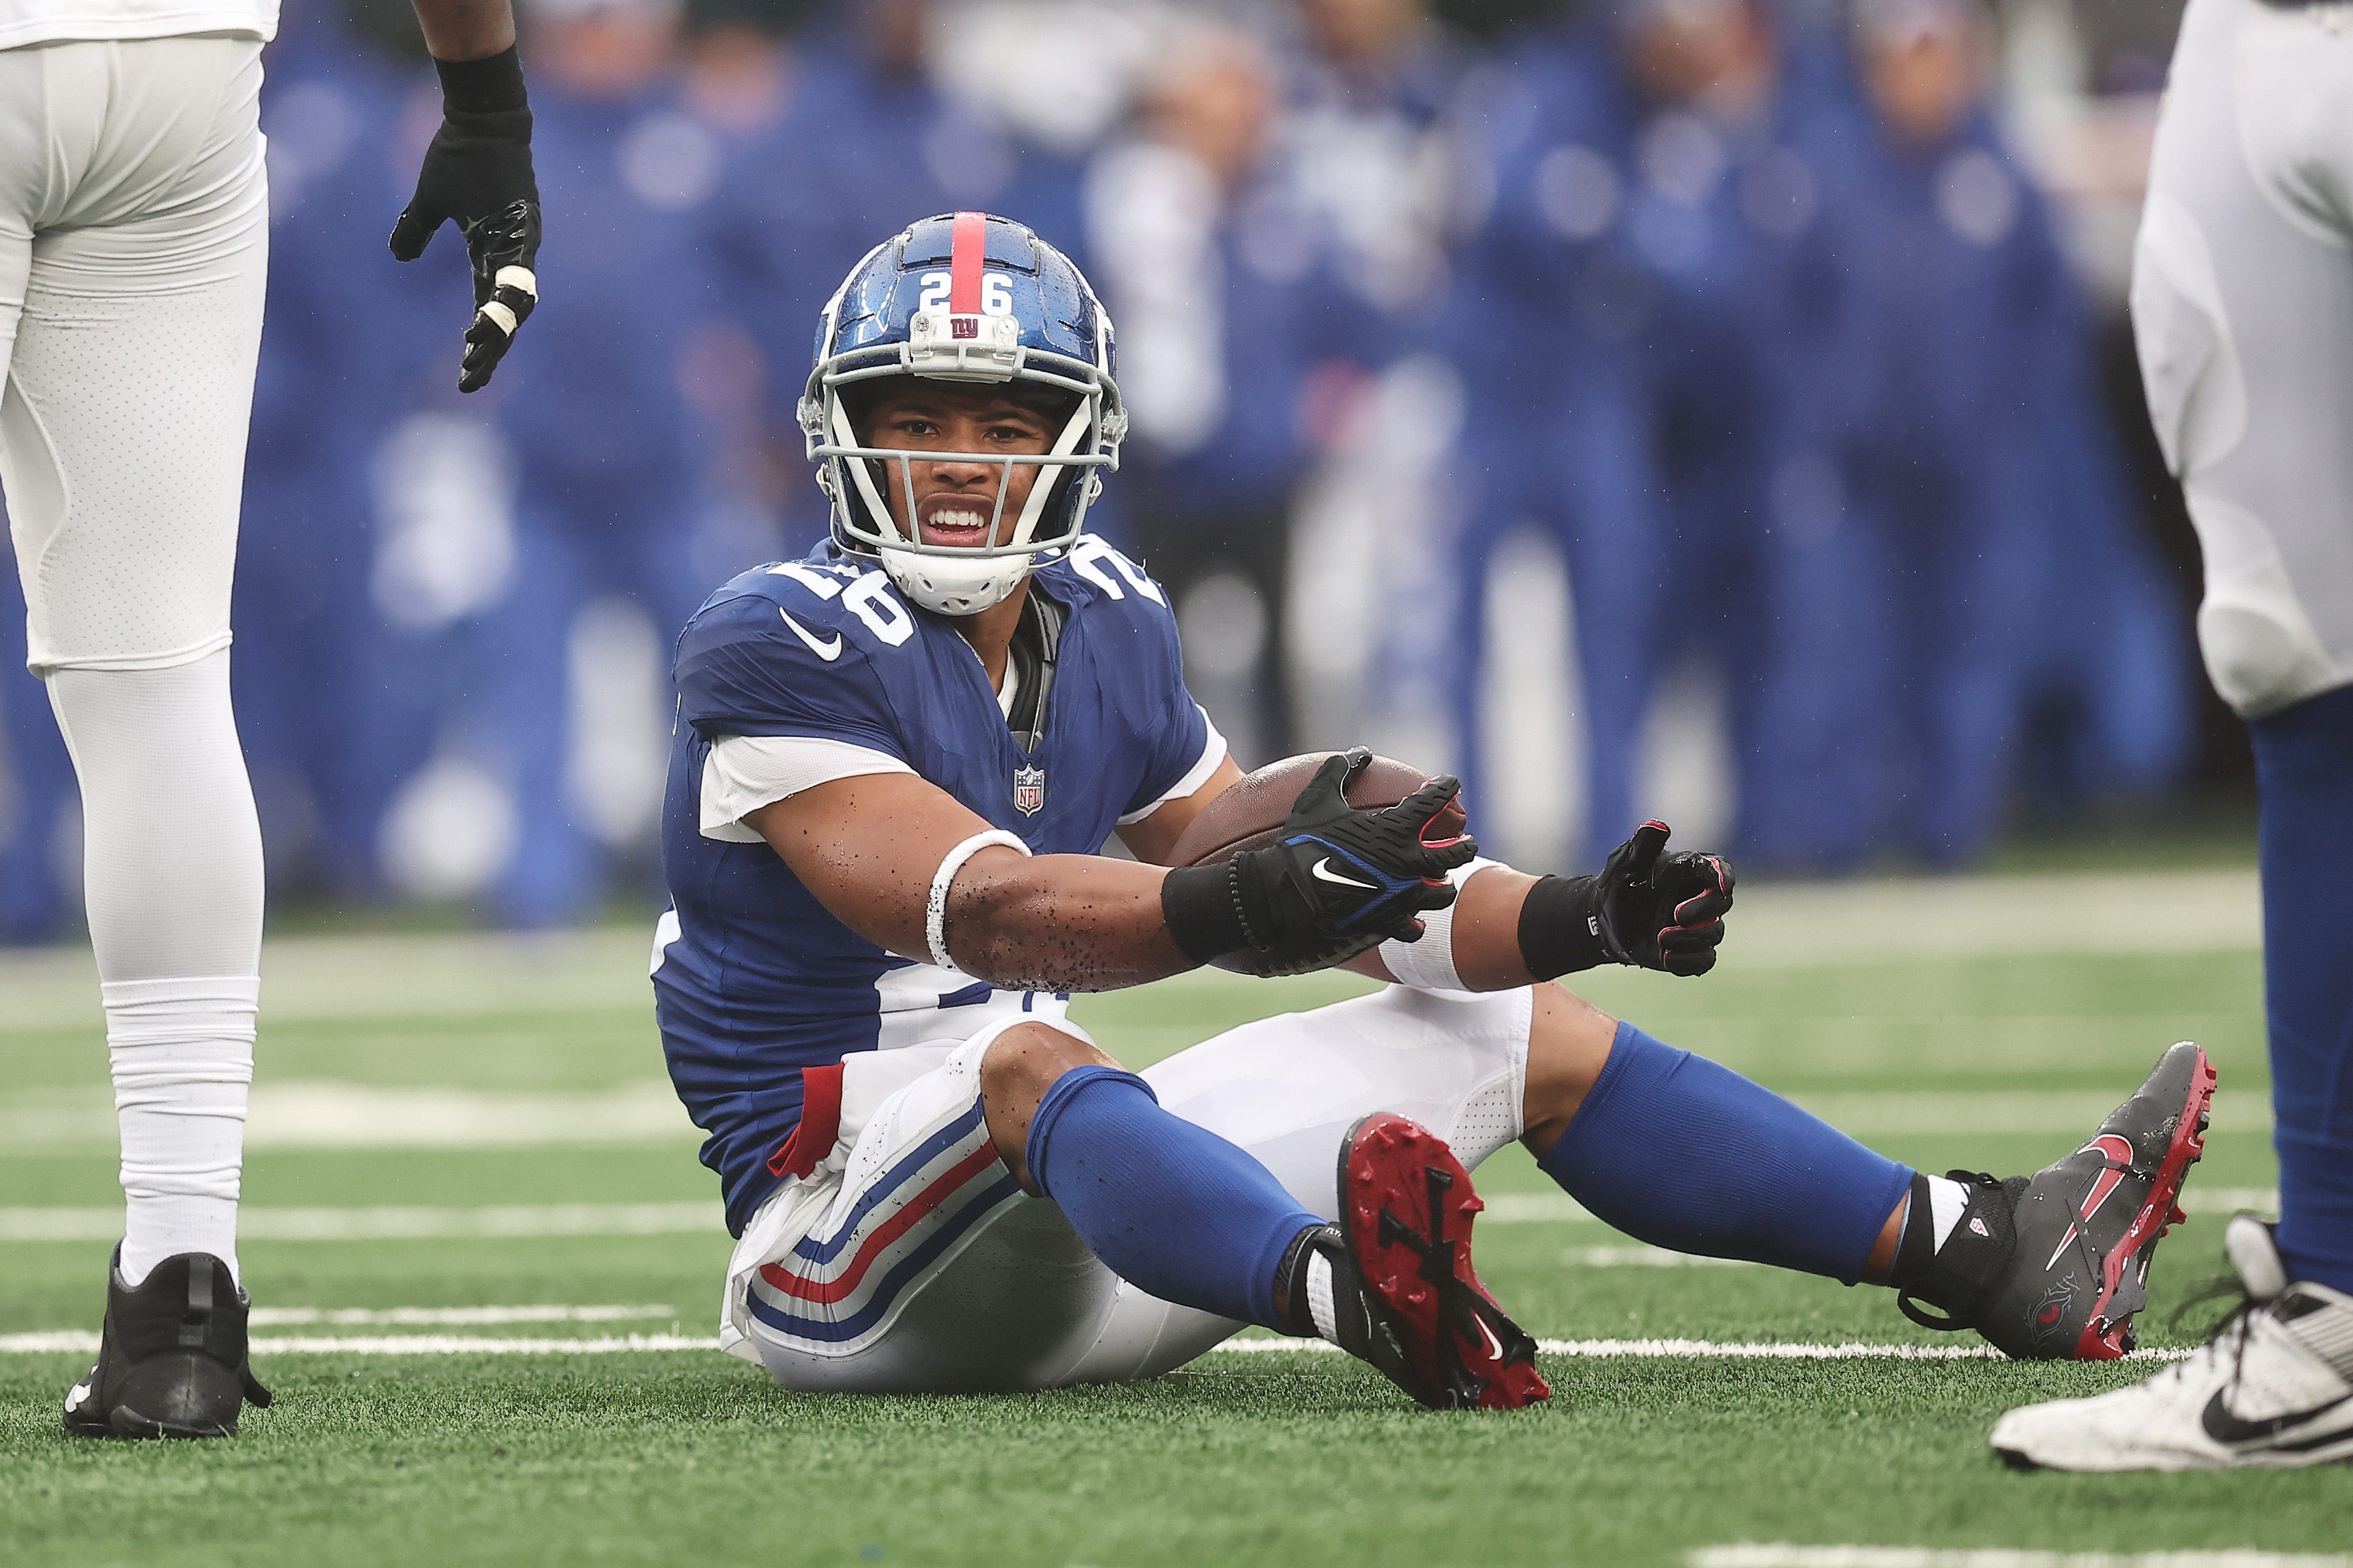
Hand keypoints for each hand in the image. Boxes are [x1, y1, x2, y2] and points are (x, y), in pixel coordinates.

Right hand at [390, 51, 540, 393]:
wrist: (480, 117)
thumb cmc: (460, 155)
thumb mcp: (430, 199)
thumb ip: (416, 229)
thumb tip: (399, 255)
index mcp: (490, 254)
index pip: (489, 310)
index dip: (482, 344)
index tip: (468, 377)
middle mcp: (512, 254)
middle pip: (506, 315)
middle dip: (491, 350)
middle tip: (473, 381)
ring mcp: (521, 240)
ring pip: (516, 297)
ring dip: (498, 327)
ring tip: (479, 353)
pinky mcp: (523, 222)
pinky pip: (519, 263)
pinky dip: (508, 288)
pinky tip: (495, 315)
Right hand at [1230, 749, 1477, 972]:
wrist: (1287, 893)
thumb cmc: (1302, 842)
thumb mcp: (1318, 798)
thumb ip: (1340, 770)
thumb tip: (1361, 753)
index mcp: (1396, 829)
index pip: (1433, 801)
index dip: (1445, 788)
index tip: (1450, 783)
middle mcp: (1408, 863)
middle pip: (1455, 853)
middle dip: (1465, 845)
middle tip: (1467, 841)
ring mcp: (1402, 896)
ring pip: (1442, 892)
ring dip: (1444, 884)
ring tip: (1442, 881)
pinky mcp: (1388, 922)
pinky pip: (1413, 928)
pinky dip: (1415, 924)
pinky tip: (1415, 922)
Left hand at [1588, 820, 1733, 975]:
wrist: (1604, 921)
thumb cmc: (1618, 885)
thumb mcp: (1624, 863)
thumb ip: (1642, 845)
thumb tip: (1657, 825)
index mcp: (1688, 870)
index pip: (1716, 869)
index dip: (1723, 876)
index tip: (1723, 885)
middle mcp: (1699, 897)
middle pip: (1722, 902)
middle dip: (1705, 909)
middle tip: (1676, 915)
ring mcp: (1698, 925)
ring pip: (1714, 934)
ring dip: (1690, 938)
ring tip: (1660, 938)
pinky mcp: (1691, 950)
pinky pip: (1705, 960)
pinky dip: (1689, 961)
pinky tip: (1667, 958)